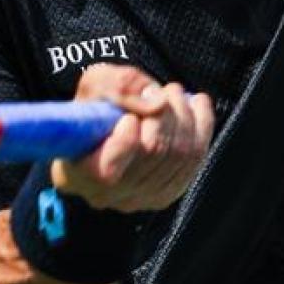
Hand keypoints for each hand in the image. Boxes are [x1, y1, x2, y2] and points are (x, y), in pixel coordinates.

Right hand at [52, 64, 212, 212]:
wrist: (104, 130)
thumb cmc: (93, 110)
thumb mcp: (93, 86)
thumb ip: (117, 86)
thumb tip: (156, 101)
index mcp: (81, 173)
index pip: (108, 170)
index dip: (125, 140)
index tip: (129, 117)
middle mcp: (111, 194)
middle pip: (153, 152)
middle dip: (165, 112)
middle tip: (164, 90)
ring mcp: (143, 197)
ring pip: (179, 154)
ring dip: (184, 115)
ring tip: (174, 93)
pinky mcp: (169, 192)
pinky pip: (196, 159)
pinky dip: (202, 125)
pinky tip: (196, 105)